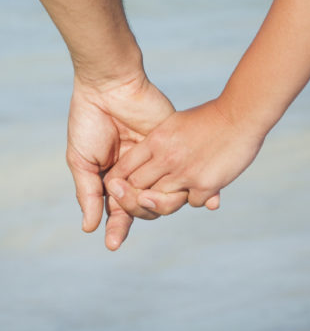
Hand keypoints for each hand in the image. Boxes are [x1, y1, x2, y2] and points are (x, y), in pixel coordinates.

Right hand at [66, 71, 187, 249]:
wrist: (110, 86)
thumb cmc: (89, 121)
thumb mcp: (82, 159)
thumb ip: (88, 193)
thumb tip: (90, 227)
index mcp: (114, 177)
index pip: (120, 210)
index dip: (117, 227)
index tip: (113, 244)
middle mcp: (139, 172)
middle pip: (145, 206)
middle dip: (136, 211)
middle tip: (127, 202)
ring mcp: (159, 160)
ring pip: (168, 194)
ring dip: (163, 203)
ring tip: (152, 200)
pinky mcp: (175, 146)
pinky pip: (191, 172)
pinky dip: (201, 189)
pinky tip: (207, 202)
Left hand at [104, 99, 263, 216]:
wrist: (241, 114)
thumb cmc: (211, 116)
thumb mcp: (176, 124)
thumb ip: (160, 143)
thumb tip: (149, 158)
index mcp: (157, 139)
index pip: (126, 167)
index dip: (120, 180)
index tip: (121, 186)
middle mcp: (166, 157)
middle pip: (137, 188)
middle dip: (138, 196)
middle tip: (145, 196)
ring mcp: (185, 173)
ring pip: (159, 201)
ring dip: (165, 200)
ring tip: (174, 191)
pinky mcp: (205, 184)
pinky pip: (191, 202)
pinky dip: (196, 196)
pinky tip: (203, 185)